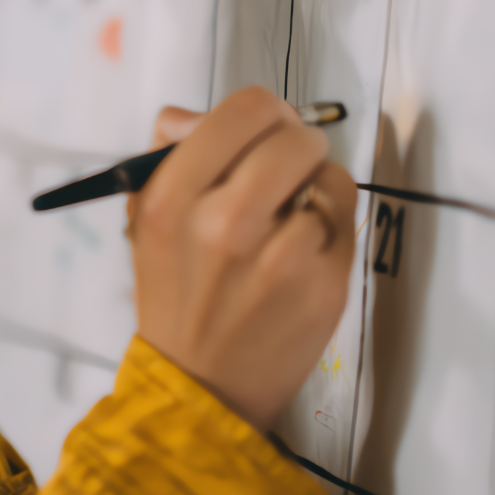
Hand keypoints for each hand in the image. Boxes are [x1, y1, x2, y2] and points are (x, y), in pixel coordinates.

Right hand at [127, 87, 357, 431]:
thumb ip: (172, 154)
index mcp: (173, 199)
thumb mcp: (148, 219)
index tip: (265, 128)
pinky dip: (329, 226)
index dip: (265, 111)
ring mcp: (281, 258)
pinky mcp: (324, 286)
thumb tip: (196, 113)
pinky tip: (304, 248)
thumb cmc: (176, 295)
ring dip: (315, 186)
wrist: (200, 385)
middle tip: (289, 163)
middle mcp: (225, 224)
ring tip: (292, 214)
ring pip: (329, 176)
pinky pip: (345, 221)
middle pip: (294, 136)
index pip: (245, 109)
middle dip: (297, 142)